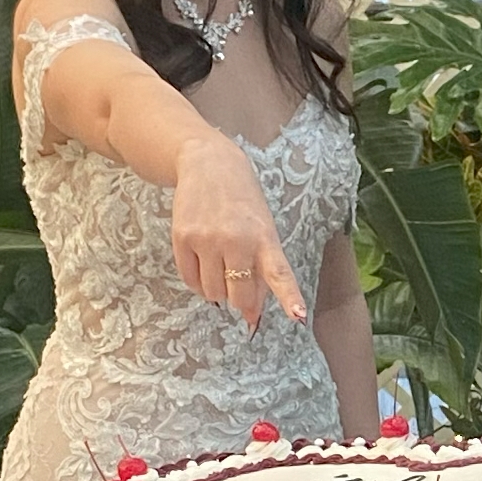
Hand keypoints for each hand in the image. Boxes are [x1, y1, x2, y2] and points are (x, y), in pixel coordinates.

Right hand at [171, 127, 305, 326]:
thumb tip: (251, 313)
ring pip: (213, 292)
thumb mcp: (262, 226)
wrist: (208, 164)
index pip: (279, 272)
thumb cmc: (242, 200)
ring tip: (219, 270)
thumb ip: (261, 266)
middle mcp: (237, 239)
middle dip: (241, 301)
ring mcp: (207, 239)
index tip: (298, 316)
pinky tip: (203, 268)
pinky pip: (191, 281)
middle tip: (239, 291)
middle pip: (240, 295)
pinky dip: (199, 284)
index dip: (289, 297)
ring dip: (218, 292)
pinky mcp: (182, 238)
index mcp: (264, 237)